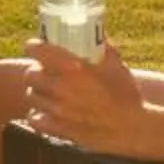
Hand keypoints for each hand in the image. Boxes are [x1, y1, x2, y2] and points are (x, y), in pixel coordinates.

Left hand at [21, 38, 147, 156]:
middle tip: (45, 73)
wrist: (133, 129)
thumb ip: (105, 48)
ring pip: (32, 96)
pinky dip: (38, 115)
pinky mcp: (58, 129)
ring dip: (38, 93)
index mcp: (74, 67)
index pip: (38, 50)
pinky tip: (46, 113)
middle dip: (37, 72)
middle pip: (31, 74)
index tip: (35, 47)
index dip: (34, 46)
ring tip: (47, 93)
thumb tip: (98, 34)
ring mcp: (58, 110)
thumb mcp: (117, 66)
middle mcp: (61, 87)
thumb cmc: (127, 95)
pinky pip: (34, 119)